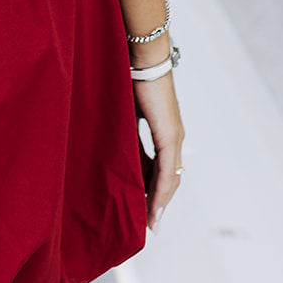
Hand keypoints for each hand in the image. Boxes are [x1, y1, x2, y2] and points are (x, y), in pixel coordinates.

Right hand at [132, 72, 184, 233]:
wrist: (142, 56)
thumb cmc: (129, 76)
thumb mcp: (124, 112)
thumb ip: (122, 132)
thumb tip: (109, 146)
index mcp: (162, 131)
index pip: (160, 169)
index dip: (153, 191)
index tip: (142, 211)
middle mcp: (173, 137)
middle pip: (168, 179)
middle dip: (157, 204)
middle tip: (146, 226)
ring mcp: (173, 137)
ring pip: (169, 179)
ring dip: (159, 203)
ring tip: (148, 223)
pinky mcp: (170, 134)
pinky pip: (167, 171)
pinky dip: (160, 192)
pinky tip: (153, 209)